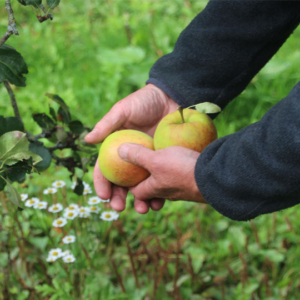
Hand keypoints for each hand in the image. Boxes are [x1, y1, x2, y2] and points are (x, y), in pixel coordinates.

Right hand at [85, 84, 178, 213]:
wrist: (172, 98)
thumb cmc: (144, 101)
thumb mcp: (123, 110)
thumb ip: (107, 124)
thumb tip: (87, 140)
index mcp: (117, 148)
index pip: (105, 168)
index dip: (101, 183)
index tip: (103, 195)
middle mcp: (131, 158)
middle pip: (122, 182)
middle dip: (119, 197)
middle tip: (119, 208)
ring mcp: (148, 162)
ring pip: (141, 186)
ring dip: (141, 200)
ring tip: (143, 209)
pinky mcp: (164, 162)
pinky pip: (160, 180)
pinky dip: (159, 192)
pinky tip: (160, 201)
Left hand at [118, 143, 205, 202]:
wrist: (213, 177)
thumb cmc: (180, 169)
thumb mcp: (156, 160)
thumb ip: (137, 156)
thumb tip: (119, 151)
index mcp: (152, 189)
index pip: (135, 191)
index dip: (129, 184)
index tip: (125, 174)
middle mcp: (166, 192)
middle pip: (150, 188)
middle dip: (145, 181)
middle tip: (142, 169)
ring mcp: (180, 189)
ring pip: (165, 181)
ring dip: (161, 173)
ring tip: (160, 161)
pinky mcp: (192, 181)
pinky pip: (179, 175)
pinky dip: (174, 168)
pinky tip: (176, 157)